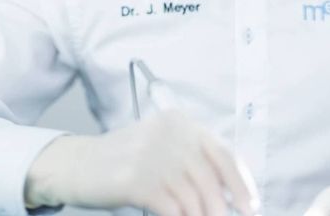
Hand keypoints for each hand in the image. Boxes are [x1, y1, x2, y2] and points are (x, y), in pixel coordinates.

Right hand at [24, 108, 260, 215]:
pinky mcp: (136, 180)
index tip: (251, 204)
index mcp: (180, 122)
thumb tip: (228, 192)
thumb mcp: (161, 146)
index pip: (222, 151)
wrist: (78, 164)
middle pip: (210, 178)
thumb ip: (192, 161)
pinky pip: (173, 210)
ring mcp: (152, 156)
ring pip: (193, 198)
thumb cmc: (125, 159)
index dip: (240, 181)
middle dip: (224, 208)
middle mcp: (170, 134)